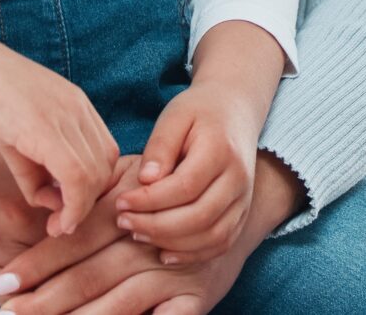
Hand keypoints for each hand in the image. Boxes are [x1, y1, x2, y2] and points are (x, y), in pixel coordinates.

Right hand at [0, 29, 123, 234]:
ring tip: (54, 223)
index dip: (91, 189)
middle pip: (104, 167)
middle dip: (86, 203)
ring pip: (94, 175)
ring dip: (78, 208)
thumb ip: (33, 167)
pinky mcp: (42, 126)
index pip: (104, 154)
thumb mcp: (13, 134)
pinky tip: (54, 218)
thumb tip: (47, 199)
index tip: (66, 211)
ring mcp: (63, 114)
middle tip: (59, 224)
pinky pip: (75, 174)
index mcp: (74, 104)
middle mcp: (77, 107)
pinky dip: (72, 204)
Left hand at [0, 154, 302, 314]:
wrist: (246, 186)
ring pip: (120, 300)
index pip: (76, 237)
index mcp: (131, 204)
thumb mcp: (136, 170)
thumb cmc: (175, 175)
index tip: (2, 281)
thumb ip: (99, 191)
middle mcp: (152, 237)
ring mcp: (177, 268)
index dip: (39, 261)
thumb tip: (49, 217)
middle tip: (7, 313)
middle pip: (91, 274)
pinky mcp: (197, 295)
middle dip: (46, 299)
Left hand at [109, 82, 261, 263]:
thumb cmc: (198, 112)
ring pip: (212, 237)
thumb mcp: (174, 117)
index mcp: (221, 150)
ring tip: (138, 233)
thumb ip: (159, 147)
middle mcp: (239, 179)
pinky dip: (192, 254)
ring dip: (171, 243)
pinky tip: (163, 252)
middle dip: (156, 226)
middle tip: (123, 221)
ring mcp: (244, 199)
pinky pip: (220, 244)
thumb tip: (145, 181)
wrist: (235, 110)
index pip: (184, 187)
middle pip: (199, 217)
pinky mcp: (242, 213)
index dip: (149, 200)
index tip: (121, 202)